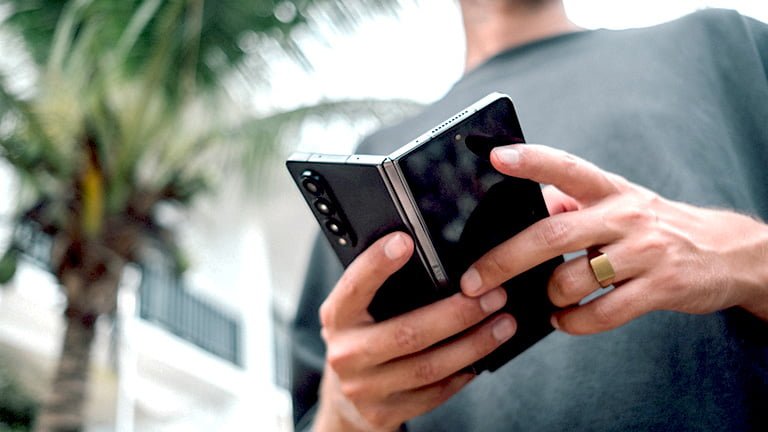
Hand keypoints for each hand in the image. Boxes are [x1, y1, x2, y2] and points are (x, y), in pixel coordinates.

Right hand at [315, 232, 515, 430]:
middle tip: (492, 296)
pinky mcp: (383, 413)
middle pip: (407, 333)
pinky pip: (433, 394)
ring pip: (428, 367)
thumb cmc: (362, 337)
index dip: (377, 264)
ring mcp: (364, 388)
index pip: (355, 286)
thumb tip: (434, 260)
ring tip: (503, 325)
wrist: (345, 395)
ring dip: (473, 345)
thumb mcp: (360, 310)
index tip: (405, 241)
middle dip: (457, 314)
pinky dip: (462, 374)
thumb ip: (383, 289)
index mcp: (337, 317)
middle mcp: (345, 353)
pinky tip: (482, 357)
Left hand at [459, 144, 767, 334]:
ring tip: (545, 299)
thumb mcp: (618, 203)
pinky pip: (601, 314)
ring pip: (573, 279)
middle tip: (473, 281)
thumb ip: (573, 204)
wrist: (726, 252)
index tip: (496, 157)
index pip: (566, 167)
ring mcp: (644, 252)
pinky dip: (572, 322)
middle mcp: (625, 215)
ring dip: (548, 296)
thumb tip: (527, 209)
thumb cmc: (654, 227)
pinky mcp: (660, 288)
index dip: (531, 161)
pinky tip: (564, 319)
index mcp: (610, 190)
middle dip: (504, 260)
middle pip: (552, 234)